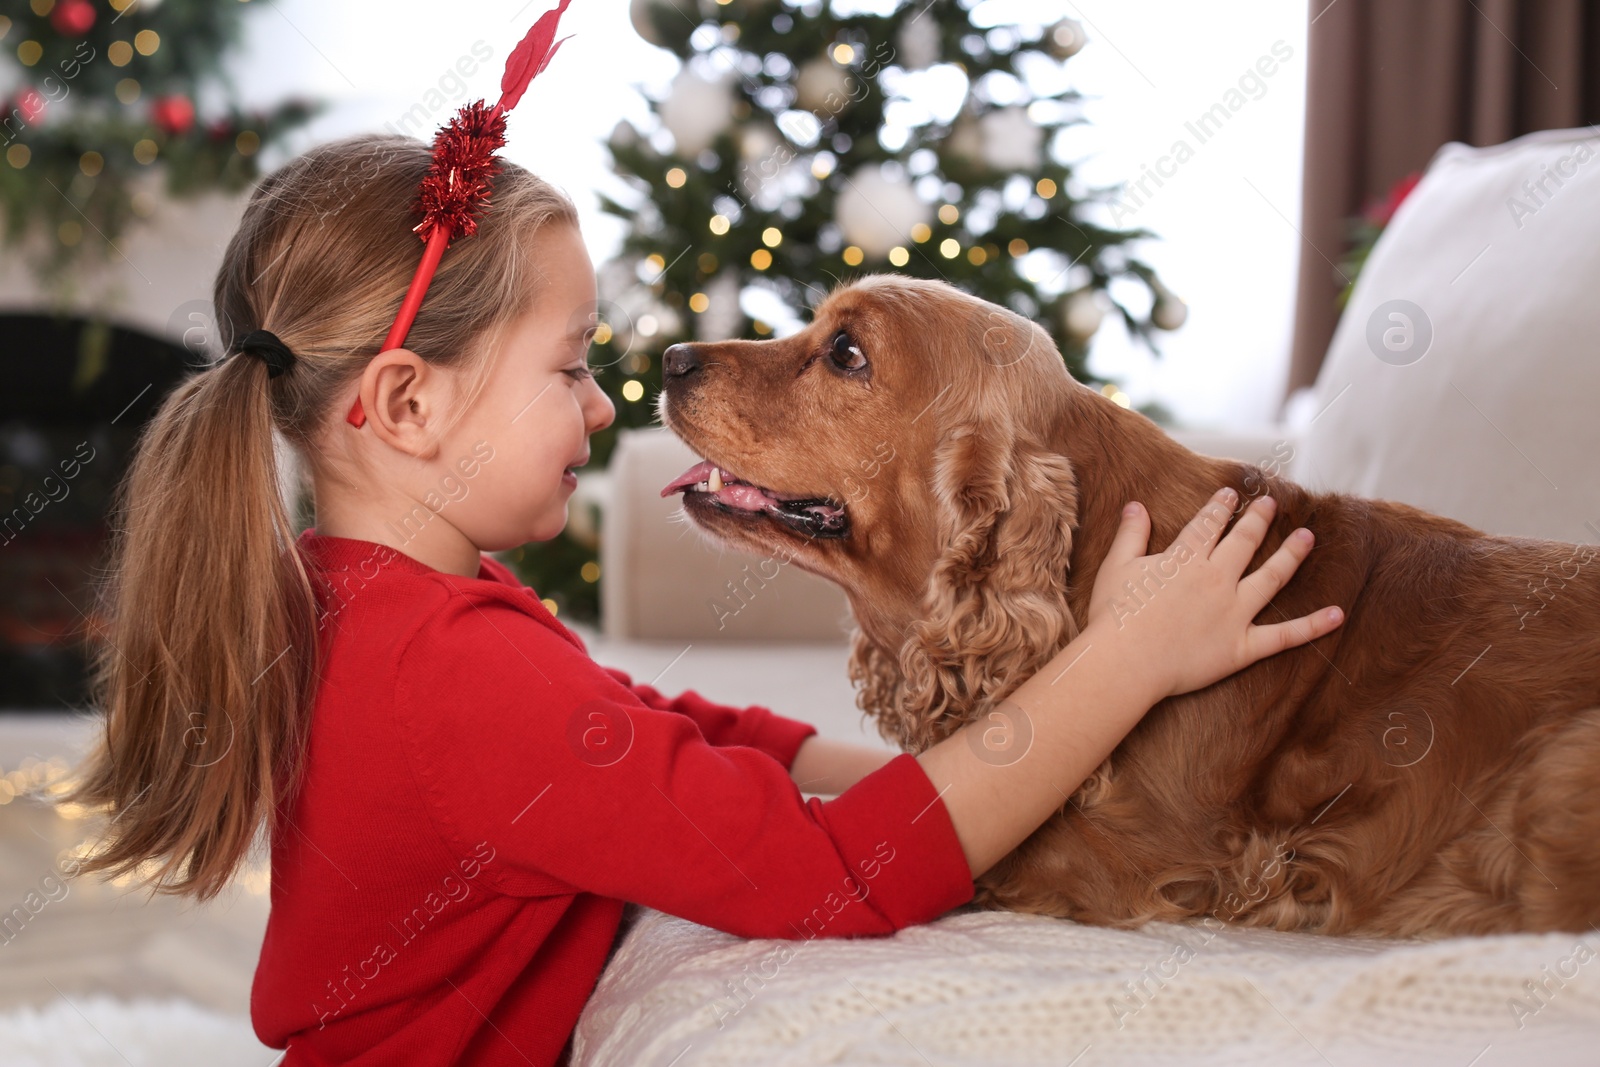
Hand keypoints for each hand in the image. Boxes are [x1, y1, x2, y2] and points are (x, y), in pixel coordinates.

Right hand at [1085, 486, 1344, 701]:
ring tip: (1307, 536)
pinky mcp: (1242, 646)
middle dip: (1259, 519)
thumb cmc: (1115, 615)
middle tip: (1271, 503)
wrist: (1125, 661)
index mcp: (1186, 559)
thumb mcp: (1117, 567)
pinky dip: (1312, 626)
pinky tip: (1338, 614)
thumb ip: (1131, 535)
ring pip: (1272, 577)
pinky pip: (1284, 636)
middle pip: (1244, 542)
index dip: (1220, 506)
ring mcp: (1234, 612)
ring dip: (1292, 554)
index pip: (1208, 524)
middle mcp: (1217, 579)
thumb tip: (1136, 505)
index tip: (1232, 493)